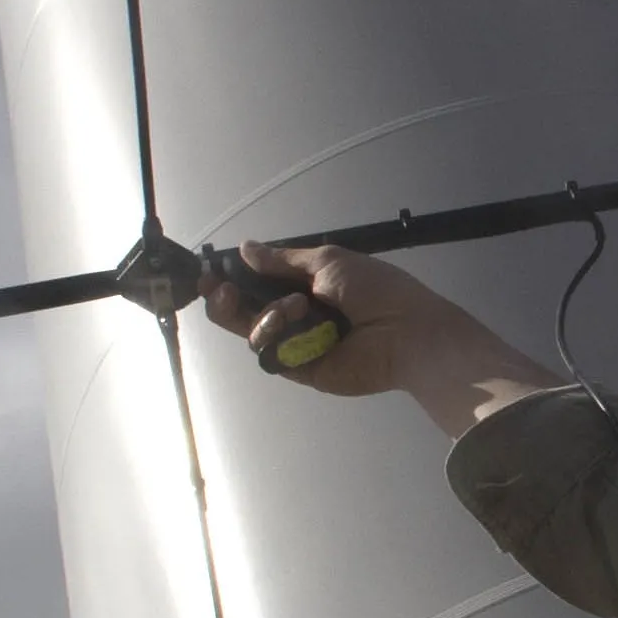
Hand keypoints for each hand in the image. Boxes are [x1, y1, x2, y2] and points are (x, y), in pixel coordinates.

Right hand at [202, 242, 559, 432]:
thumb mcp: (328, 261)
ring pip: (253, 332)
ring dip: (266, 315)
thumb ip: (282, 261)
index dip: (233, 278)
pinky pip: (271, 353)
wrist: (405, 331)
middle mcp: (297, 315)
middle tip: (220, 290)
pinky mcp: (301, 369)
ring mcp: (298, 343)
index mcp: (305, 285)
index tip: (212, 272)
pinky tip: (295, 322)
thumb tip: (244, 248)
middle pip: (245, 311)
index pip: (258, 283)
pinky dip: (276, 336)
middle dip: (227, 300)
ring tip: (296, 308)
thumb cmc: (374, 289)